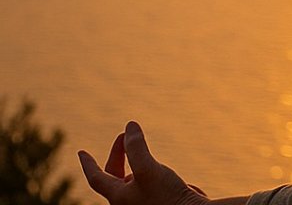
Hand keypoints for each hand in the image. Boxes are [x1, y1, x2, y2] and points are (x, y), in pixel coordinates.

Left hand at [78, 121, 209, 204]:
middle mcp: (128, 204)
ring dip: (142, 166)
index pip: (96, 177)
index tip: (81, 152)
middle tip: (125, 139)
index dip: (88, 163)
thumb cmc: (167, 196)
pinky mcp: (160, 204)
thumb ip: (136, 147)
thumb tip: (130, 126)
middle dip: (119, 157)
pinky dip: (160, 177)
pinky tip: (178, 181)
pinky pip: (155, 188)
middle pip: (116, 178)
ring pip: (137, 181)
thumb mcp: (148, 167)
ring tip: (152, 160)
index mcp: (118, 198)